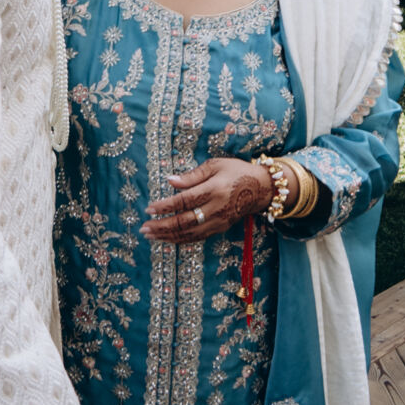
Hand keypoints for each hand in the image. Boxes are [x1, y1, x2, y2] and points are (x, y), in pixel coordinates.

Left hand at [142, 156, 290, 242]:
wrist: (260, 189)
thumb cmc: (236, 172)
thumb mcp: (215, 165)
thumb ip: (192, 176)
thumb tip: (170, 181)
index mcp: (214, 190)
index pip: (184, 201)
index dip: (165, 206)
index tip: (149, 208)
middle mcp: (216, 209)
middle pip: (184, 221)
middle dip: (162, 226)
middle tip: (144, 228)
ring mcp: (219, 221)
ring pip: (189, 233)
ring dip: (168, 236)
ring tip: (150, 235)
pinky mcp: (220, 228)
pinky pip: (197, 237)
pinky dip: (181, 239)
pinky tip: (168, 238)